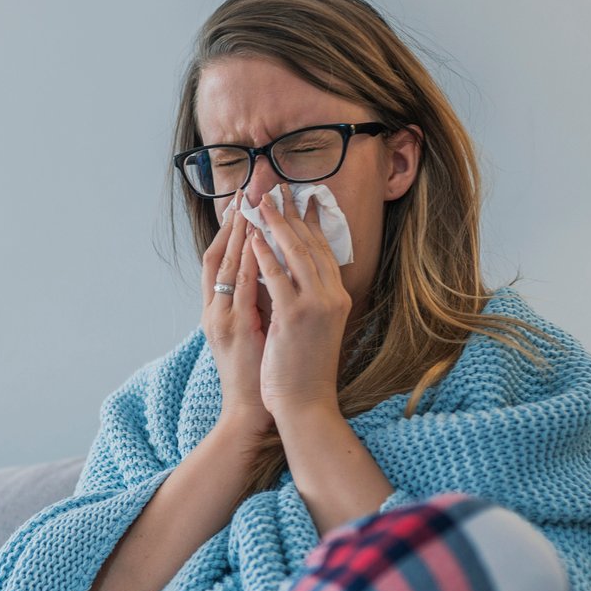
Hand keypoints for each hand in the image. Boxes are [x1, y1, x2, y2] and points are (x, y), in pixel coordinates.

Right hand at [200, 198, 275, 438]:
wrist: (253, 411)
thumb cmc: (259, 374)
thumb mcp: (256, 331)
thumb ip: (257, 301)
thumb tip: (271, 271)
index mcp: (220, 309)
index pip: (223, 258)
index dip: (232, 227)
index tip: (244, 198)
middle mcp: (215, 310)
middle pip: (221, 254)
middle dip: (235, 219)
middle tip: (247, 187)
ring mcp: (222, 319)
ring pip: (228, 266)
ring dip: (239, 232)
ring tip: (250, 202)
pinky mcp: (235, 330)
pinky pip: (241, 289)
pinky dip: (248, 264)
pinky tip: (256, 242)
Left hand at [246, 190, 353, 419]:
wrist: (305, 403)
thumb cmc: (304, 371)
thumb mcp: (313, 328)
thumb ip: (309, 299)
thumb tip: (296, 276)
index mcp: (336, 298)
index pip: (323, 250)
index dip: (311, 222)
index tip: (301, 198)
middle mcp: (331, 296)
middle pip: (311, 243)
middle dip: (292, 213)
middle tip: (278, 187)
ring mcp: (316, 305)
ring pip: (296, 253)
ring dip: (277, 224)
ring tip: (262, 202)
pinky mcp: (296, 317)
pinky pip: (277, 277)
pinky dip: (265, 254)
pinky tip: (254, 236)